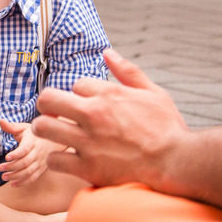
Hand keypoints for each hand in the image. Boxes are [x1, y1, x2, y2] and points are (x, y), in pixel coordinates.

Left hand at [0, 120, 58, 186]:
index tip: (6, 157)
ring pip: (28, 172)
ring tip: (4, 177)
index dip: (16, 153)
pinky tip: (12, 184)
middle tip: (0, 168)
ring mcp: (40, 162)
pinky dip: (23, 182)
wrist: (55, 141)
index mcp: (33, 141)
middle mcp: (38, 153)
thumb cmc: (35, 133)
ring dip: (15, 176)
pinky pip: (33, 178)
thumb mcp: (24, 128)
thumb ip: (12, 126)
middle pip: (25, 162)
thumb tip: (0, 121)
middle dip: (12, 166)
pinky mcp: (41, 169)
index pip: (25, 149)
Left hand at [32, 49, 187, 187]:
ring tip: (56, 135)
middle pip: (47, 99)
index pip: (75, 84)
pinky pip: (54, 159)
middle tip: (55, 114)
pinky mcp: (87, 167)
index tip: (89, 106)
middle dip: (48, 105)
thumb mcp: (154, 93)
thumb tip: (107, 53)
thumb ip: (128, 72)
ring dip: (47, 131)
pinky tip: (68, 160)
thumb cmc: (168, 129)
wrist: (178, 164)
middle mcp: (94, 114)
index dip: (80, 95)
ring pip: (43, 128)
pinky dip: (57, 160)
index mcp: (109, 94)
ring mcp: (88, 141)